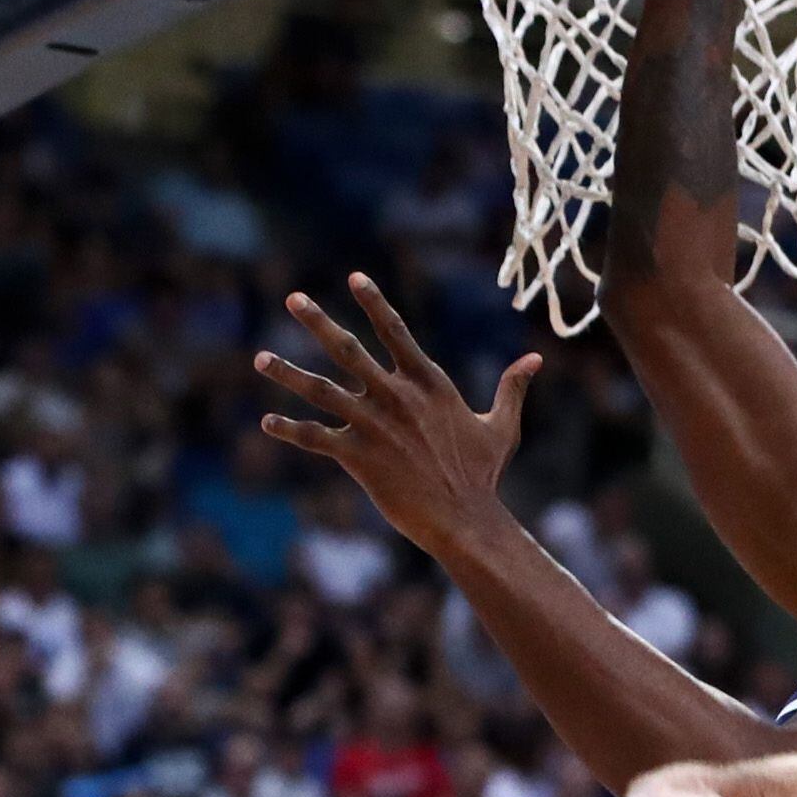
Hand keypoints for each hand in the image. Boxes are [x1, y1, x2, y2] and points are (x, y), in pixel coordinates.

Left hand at [257, 274, 539, 554]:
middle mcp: (396, 396)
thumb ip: (512, 388)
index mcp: (428, 383)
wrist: (464, 519)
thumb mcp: (501, 426)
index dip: (374, 302)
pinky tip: (266, 422)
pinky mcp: (357, 455)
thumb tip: (535, 359)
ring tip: (260, 358)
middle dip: (317, 322)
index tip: (355, 277)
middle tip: (293, 298)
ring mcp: (374, 424)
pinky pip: (314, 437)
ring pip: (321, 390)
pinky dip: (289, 429)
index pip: (396, 331)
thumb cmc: (482, 475)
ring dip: (288, 373)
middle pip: (348, 349)